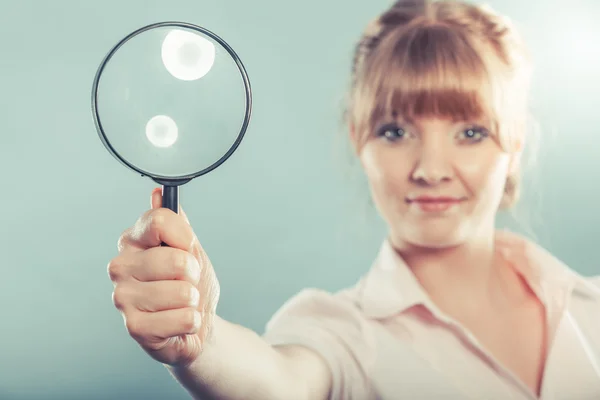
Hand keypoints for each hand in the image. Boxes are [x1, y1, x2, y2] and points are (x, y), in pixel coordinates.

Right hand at [107, 188, 219, 366]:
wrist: (197, 323)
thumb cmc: (190, 283)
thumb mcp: (189, 248)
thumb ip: (175, 222)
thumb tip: (157, 194)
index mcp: (132, 241)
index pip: (159, 221)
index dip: (184, 237)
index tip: (188, 247)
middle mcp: (120, 266)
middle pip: (173, 259)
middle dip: (192, 273)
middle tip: (186, 280)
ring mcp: (123, 297)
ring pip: (180, 291)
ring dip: (192, 299)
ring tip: (182, 302)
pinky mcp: (133, 326)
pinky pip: (182, 318)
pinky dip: (190, 320)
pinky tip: (179, 321)